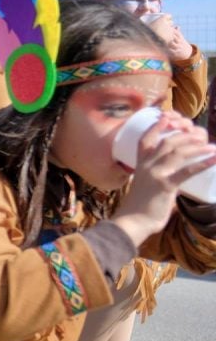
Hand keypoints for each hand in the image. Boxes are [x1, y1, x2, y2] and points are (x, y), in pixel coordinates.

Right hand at [113, 111, 215, 242]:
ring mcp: (156, 174)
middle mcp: (147, 166)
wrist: (133, 222)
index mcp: (140, 166)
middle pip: (167, 143)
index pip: (145, 141)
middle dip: (184, 135)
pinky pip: (187, 171)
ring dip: (196, 146)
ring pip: (178, 153)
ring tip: (210, 144)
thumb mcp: (145, 188)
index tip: (165, 118)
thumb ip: (160, 180)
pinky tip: (214, 157)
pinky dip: (203, 163)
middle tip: (199, 134)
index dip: (156, 127)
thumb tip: (177, 181)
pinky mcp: (166, 186)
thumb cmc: (139, 209)